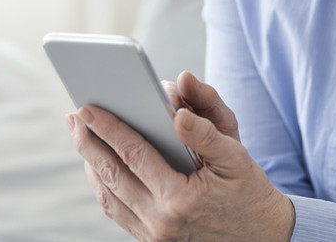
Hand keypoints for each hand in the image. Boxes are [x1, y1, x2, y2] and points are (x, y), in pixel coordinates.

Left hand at [68, 73, 293, 241]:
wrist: (263, 239)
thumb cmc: (249, 193)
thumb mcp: (236, 158)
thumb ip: (206, 133)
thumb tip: (177, 113)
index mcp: (180, 198)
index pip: (132, 154)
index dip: (107, 128)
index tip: (86, 107)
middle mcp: (161, 221)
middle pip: (110, 175)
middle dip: (87, 143)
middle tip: (73, 116)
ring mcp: (154, 235)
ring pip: (108, 196)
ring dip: (90, 165)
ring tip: (81, 137)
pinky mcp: (152, 241)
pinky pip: (117, 211)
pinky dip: (103, 186)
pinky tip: (99, 165)